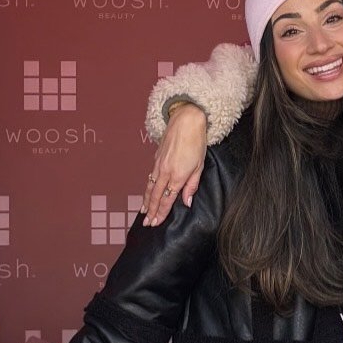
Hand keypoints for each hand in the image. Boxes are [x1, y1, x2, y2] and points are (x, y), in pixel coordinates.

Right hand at [143, 105, 208, 225]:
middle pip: (155, 196)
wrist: (186, 120)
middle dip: (150, 211)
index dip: (161, 213)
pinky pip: (150, 177)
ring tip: (143, 212)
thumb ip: (192, 185)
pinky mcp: (156, 158)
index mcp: (178, 176)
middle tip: (146, 223)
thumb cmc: (196, 141)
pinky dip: (147, 188)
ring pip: (150, 187)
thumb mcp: (200, 166)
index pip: (167, 200)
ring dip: (146, 201)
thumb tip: (186, 202)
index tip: (156, 222)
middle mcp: (165, 172)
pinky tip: (147, 193)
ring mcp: (159, 165)